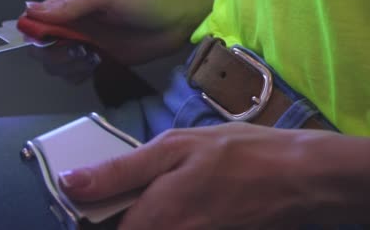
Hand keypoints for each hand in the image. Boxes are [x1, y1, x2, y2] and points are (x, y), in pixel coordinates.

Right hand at [24, 0, 196, 82]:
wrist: (173, 20)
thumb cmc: (140, 1)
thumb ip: (69, 6)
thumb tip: (31, 12)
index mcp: (70, 5)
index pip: (36, 21)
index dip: (35, 34)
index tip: (49, 41)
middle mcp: (73, 26)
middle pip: (42, 47)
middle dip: (53, 54)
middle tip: (77, 51)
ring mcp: (85, 45)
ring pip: (56, 64)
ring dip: (67, 66)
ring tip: (90, 59)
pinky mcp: (98, 61)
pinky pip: (75, 74)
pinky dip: (78, 74)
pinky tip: (95, 66)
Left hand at [57, 123, 334, 228]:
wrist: (300, 179)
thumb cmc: (237, 155)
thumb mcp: (175, 149)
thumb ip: (120, 171)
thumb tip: (70, 183)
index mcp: (151, 221)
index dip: (86, 217)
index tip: (85, 199)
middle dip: (115, 214)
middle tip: (121, 188)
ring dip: (139, 215)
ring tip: (149, 190)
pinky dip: (161, 219)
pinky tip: (175, 196)